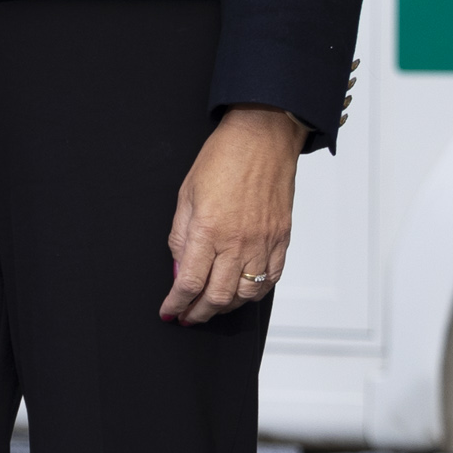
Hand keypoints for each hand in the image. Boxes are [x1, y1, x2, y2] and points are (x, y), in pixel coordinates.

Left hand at [163, 106, 301, 324]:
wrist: (263, 137)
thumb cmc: (223, 157)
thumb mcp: (187, 194)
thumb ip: (181, 236)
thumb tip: (179, 268)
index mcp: (208, 229)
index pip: (190, 282)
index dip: (177, 303)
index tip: (170, 311)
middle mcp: (237, 241)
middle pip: (217, 296)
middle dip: (199, 313)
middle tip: (188, 316)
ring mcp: (263, 242)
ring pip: (246, 294)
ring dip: (226, 306)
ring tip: (213, 305)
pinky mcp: (281, 238)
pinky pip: (271, 279)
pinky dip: (255, 292)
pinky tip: (242, 291)